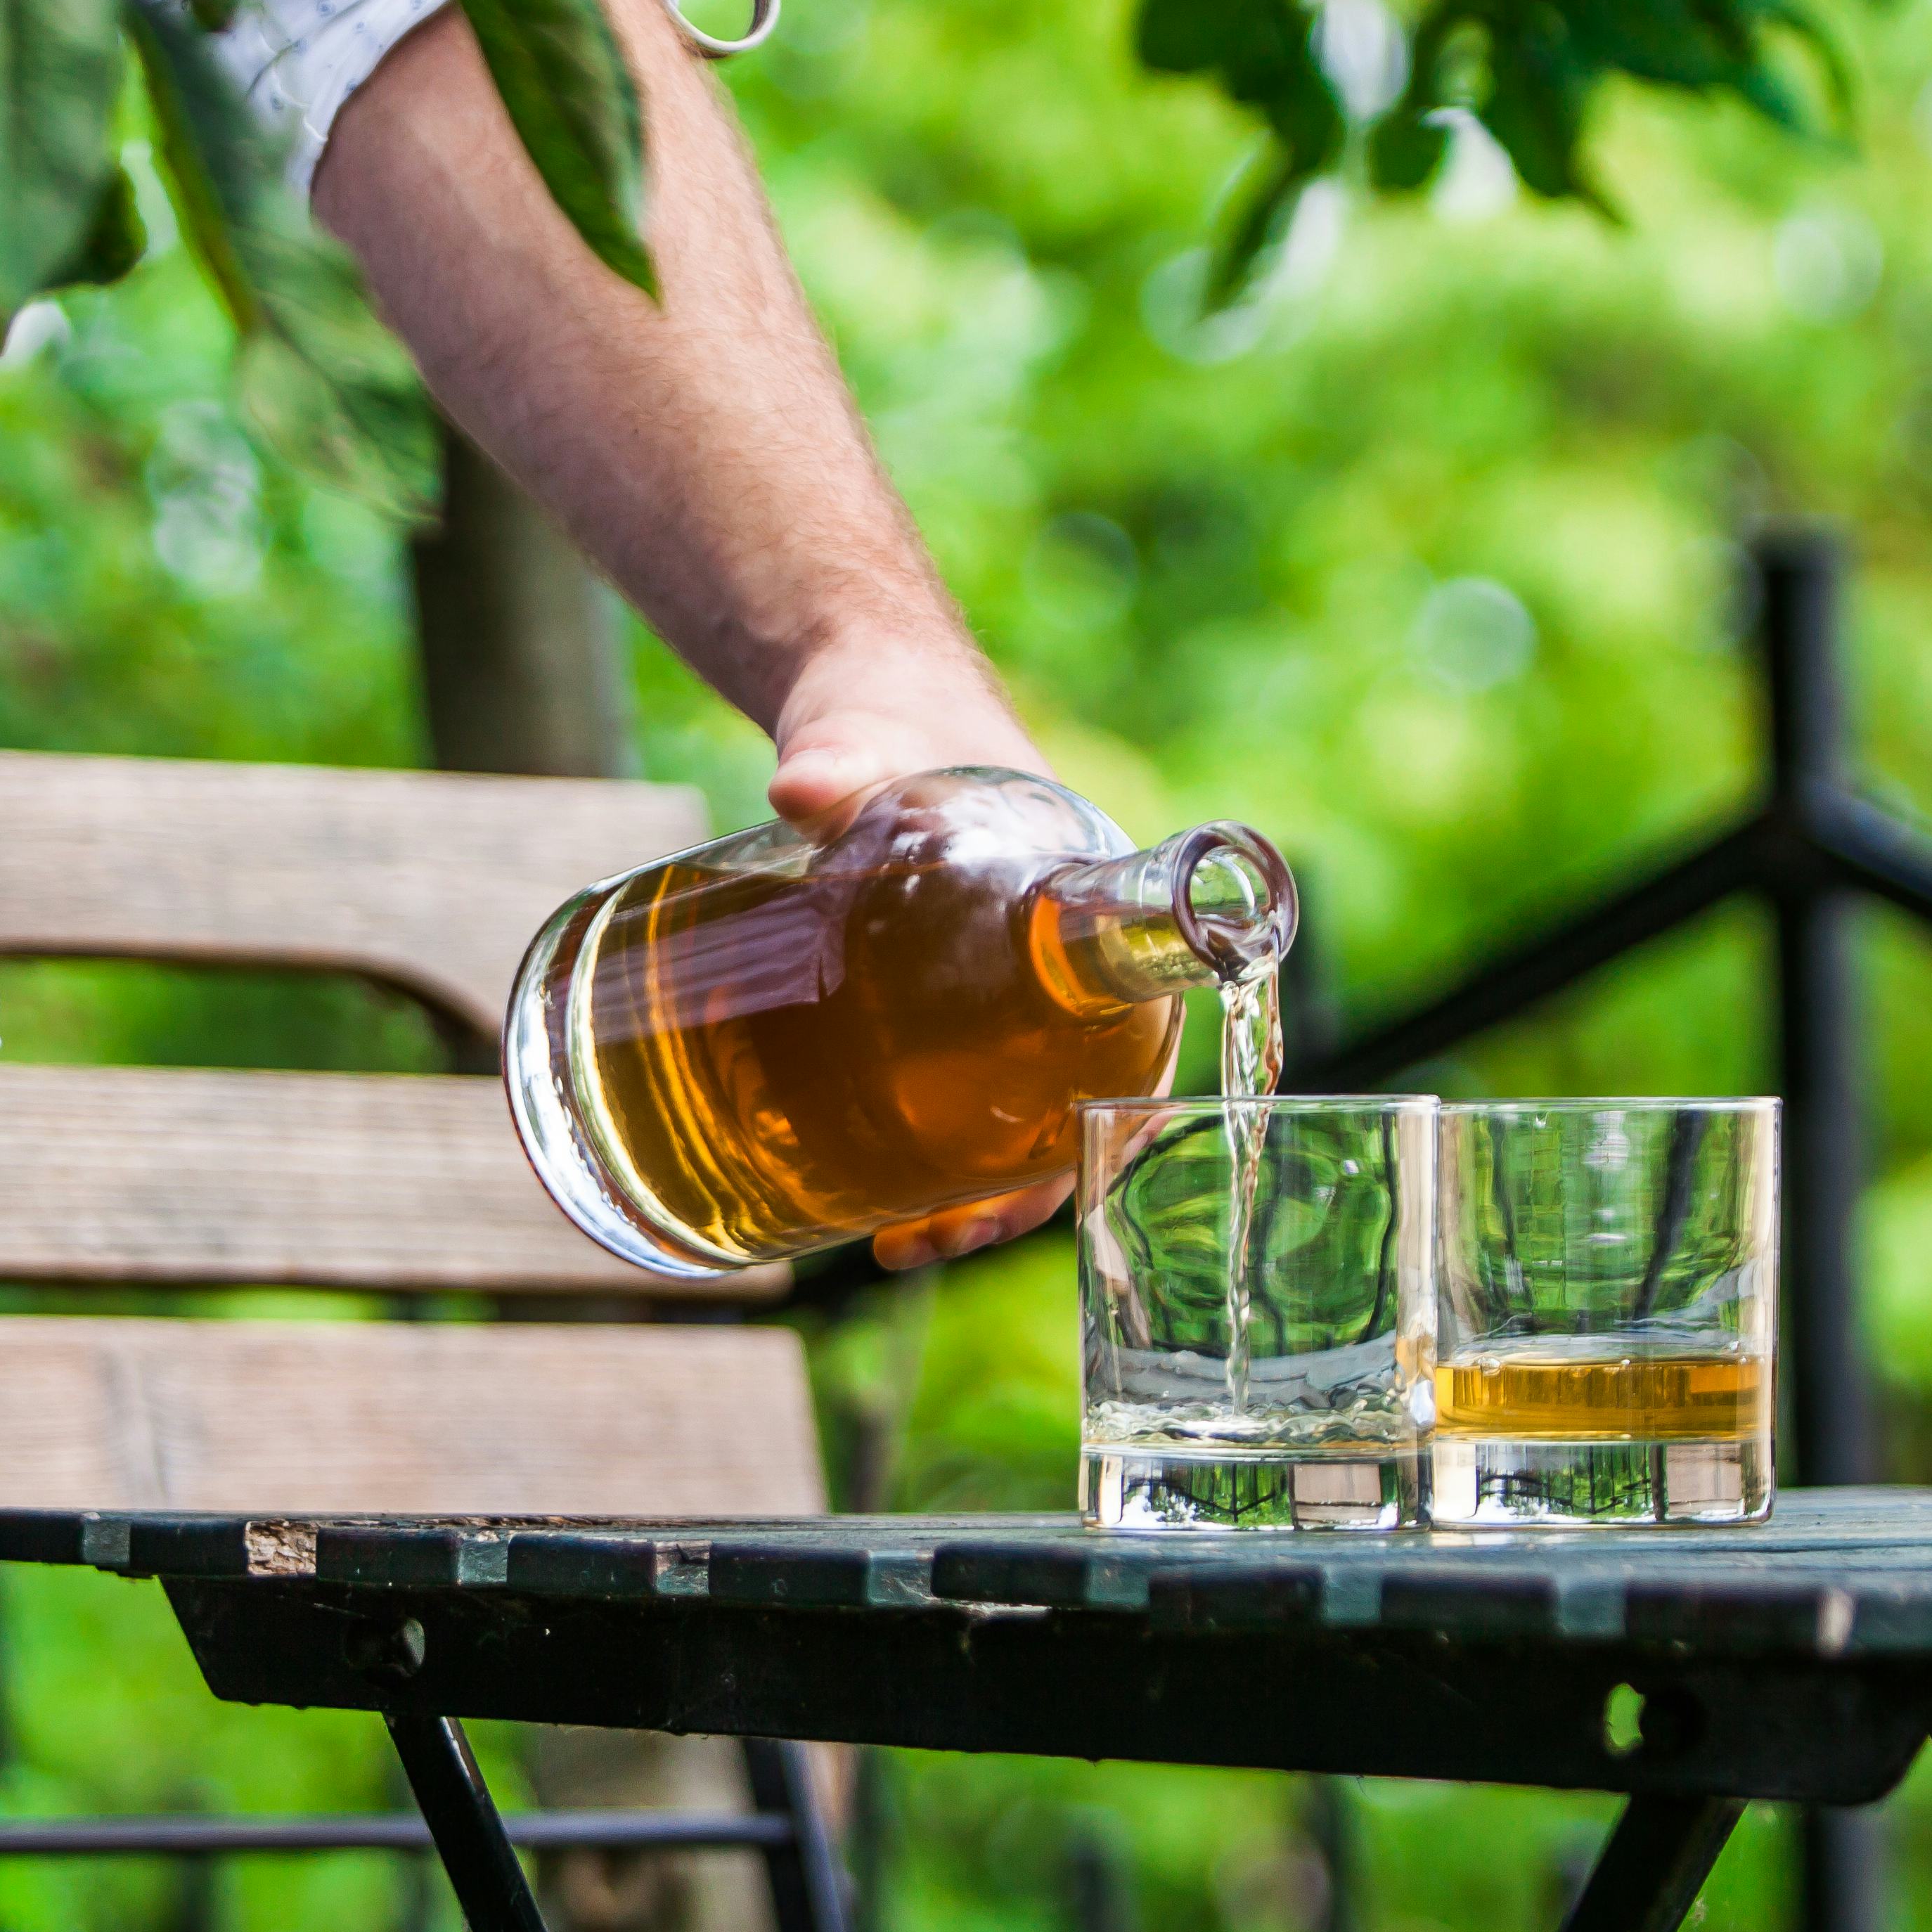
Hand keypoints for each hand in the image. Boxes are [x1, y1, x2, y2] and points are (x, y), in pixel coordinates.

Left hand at [763, 635, 1068, 1271]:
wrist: (856, 690)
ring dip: (960, 1190)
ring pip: (1001, 1116)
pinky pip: (942, 1093)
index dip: (1099, 1129)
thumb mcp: (871, 735)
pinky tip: (851, 1191)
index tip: (1026, 1188)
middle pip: (1066, 1106)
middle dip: (1007, 1193)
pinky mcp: (919, 1000)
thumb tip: (798, 789)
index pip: (1132, 1039)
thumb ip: (841, 757)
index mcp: (1083, 902)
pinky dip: (913, 1149)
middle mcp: (1051, 961)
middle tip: (917, 1240)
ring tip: (884, 1242)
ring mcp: (985, 987)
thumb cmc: (893, 706)